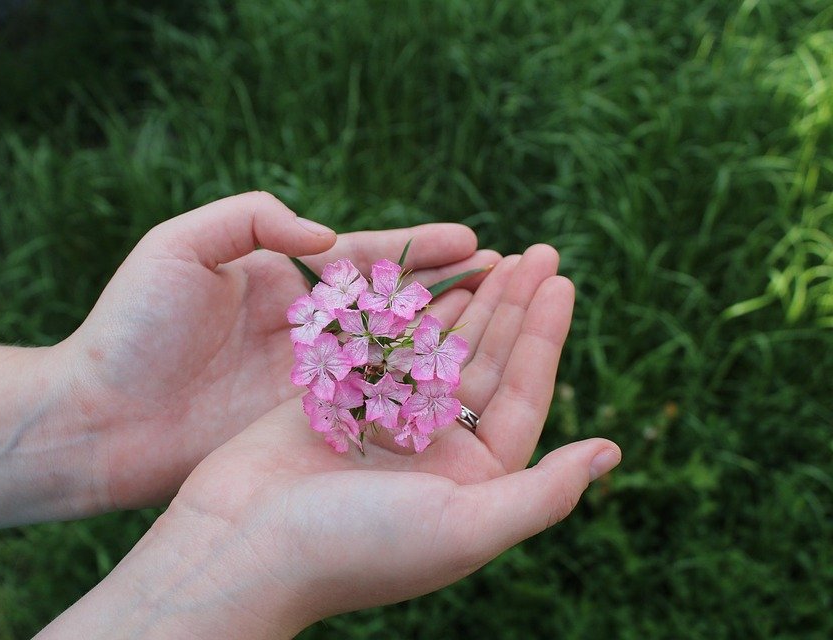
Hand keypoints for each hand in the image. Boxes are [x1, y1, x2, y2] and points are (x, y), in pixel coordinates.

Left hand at [55, 192, 497, 511]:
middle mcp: (308, 328)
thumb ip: (251, 217)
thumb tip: (327, 236)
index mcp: (283, 278)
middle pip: (398, 303)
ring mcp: (313, 380)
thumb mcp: (180, 246)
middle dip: (455, 288)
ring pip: (397, 353)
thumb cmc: (130, 327)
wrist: (96, 418)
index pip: (370, 257)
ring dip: (451, 337)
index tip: (474, 240)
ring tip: (508, 322)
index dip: (423, 248)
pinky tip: (462, 384)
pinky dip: (419, 391)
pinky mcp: (307, 426)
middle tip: (514, 276)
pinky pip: (375, 403)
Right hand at [143, 246, 620, 635]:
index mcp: (471, 484)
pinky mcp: (338, 401)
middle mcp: (433, 452)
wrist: (239, 549)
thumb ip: (543, 494)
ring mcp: (384, 424)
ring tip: (499, 253)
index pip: (520, 396)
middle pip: (486, 365)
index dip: (545, 338)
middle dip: (514, 308)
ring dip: (470, 302)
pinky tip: (432, 276)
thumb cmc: (356, 547)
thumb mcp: (466, 527)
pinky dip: (407, 311)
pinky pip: (384, 345)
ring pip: (438, 350)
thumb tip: (612, 452)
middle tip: (542, 251)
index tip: (562, 282)